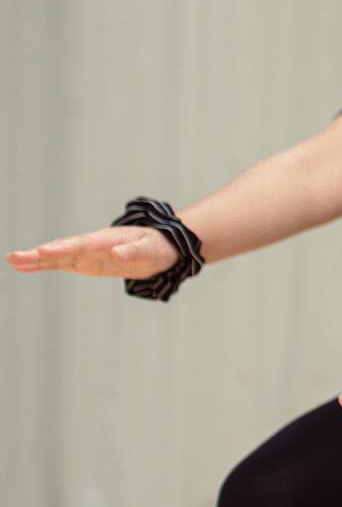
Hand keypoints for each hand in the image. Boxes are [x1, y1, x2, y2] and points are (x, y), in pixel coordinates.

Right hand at [7, 226, 177, 278]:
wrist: (162, 247)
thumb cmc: (157, 247)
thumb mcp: (150, 250)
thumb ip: (133, 251)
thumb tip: (116, 253)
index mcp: (106, 239)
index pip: (81, 244)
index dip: (63, 248)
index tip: (43, 251)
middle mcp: (92, 244)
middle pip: (62, 248)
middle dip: (40, 253)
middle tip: (15, 257)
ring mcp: (87, 253)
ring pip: (58, 256)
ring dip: (36, 259)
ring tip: (12, 260)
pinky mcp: (87, 262)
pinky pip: (62, 263)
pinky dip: (45, 265)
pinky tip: (26, 267)